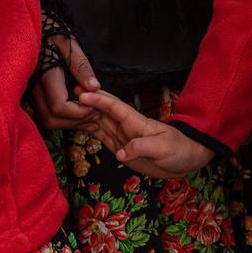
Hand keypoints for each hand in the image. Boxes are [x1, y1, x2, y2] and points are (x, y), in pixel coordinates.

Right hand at [31, 33, 99, 131]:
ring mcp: (30, 93)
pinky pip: (44, 114)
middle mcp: (34, 88)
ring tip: (87, 113)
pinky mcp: (31, 95)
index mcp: (45, 75)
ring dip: (68, 122)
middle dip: (74, 121)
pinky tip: (75, 110)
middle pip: (50, 119)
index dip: (78, 112)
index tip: (94, 105)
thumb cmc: (52, 34)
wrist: (32, 30)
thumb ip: (81, 67)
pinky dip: (61, 118)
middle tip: (93, 113)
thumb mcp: (70, 45)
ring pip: (45, 120)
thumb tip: (94, 88)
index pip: (59, 107)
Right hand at [76, 90, 215, 178]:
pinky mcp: (121, 148)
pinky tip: (76, 126)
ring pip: (99, 122)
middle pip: (102, 110)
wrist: (186, 160)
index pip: (114, 107)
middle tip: (67, 92)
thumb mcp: (163, 148)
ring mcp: (122, 136)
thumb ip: (142, 147)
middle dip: (86, 101)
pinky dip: (89, 130)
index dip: (98, 100)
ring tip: (65, 108)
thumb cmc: (179, 149)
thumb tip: (120, 153)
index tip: (81, 94)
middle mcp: (126, 126)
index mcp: (136, 122)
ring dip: (84, 115)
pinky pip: (102, 137)